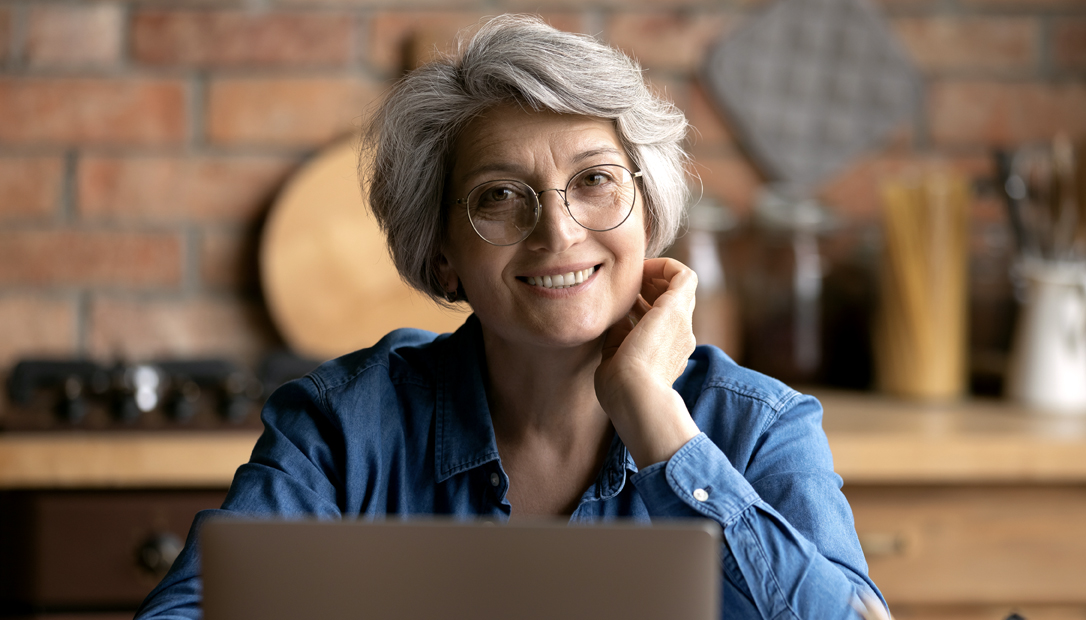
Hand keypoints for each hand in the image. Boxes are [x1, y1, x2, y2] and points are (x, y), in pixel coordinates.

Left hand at [595, 257, 700, 467]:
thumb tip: (618, 315)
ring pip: (680, 287)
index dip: (642, 304)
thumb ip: (620, 335)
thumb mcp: (617, 358)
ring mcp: (682, 323)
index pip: (660, 320)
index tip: (622, 303)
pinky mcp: (678, 309)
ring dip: (657, 275)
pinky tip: (643, 268)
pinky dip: (665, 265)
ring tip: (635, 274)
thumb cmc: (621, 389)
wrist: (636, 396)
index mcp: (666, 352)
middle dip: (650, 286)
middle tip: (627, 286)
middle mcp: (680, 337)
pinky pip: (684, 275)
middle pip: (673, 300)